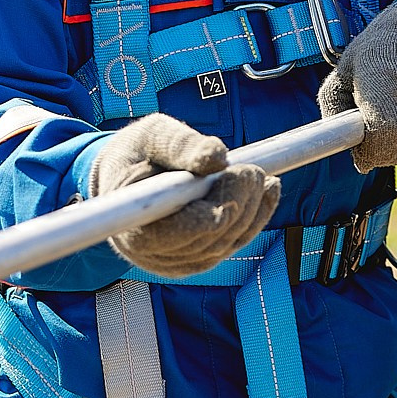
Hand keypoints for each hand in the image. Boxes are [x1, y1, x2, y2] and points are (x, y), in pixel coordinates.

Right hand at [90, 114, 279, 277]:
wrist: (128, 177)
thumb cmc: (138, 152)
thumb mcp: (153, 136)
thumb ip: (181, 145)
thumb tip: (217, 157)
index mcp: (130, 224)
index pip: (170, 235)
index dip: (202, 220)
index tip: (229, 194)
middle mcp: (153, 253)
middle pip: (207, 239)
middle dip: (236, 202)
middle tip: (251, 171)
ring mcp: (178, 262)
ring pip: (226, 243)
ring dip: (250, 209)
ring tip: (259, 176)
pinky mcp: (199, 259)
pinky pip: (233, 243)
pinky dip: (256, 217)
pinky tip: (268, 191)